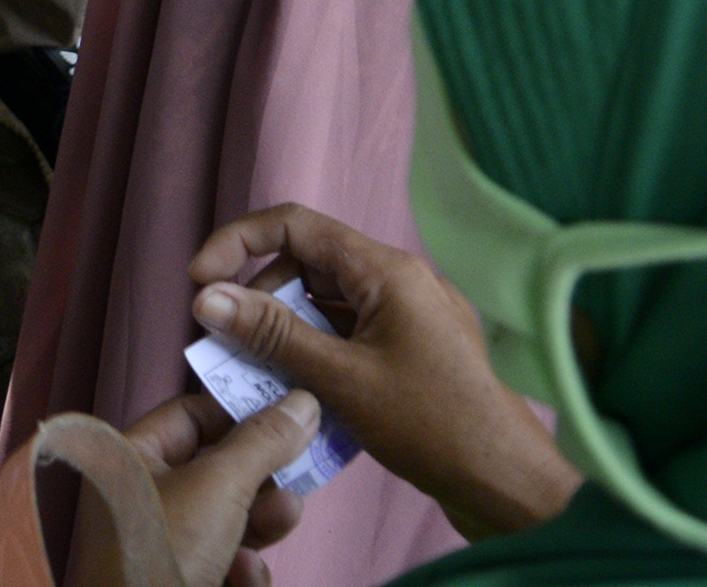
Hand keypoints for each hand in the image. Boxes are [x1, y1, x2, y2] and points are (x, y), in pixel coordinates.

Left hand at [65, 392, 317, 586]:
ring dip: (261, 524)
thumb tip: (303, 401)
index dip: (241, 413)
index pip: (191, 414)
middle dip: (262, 477)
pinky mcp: (182, 580)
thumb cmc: (167, 548)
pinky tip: (246, 575)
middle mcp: (142, 494)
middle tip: (299, 476)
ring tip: (284, 518)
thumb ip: (263, 442)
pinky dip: (242, 570)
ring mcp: (163, 543)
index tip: (293, 419)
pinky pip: (224, 564)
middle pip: (218, 469)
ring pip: (229, 520)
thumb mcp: (219, 485)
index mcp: (130, 455)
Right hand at [187, 204, 580, 542]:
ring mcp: (412, 316)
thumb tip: (208, 297)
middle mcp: (401, 280)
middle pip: (309, 264)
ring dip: (287, 330)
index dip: (238, 243)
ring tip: (256, 372)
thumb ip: (272, 334)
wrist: (506, 482)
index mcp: (387, 270)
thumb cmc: (432, 425)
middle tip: (226, 342)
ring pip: (329, 303)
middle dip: (260, 296)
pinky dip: (317, 352)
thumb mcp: (341, 379)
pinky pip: (352, 333)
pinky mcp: (416, 351)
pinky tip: (299, 391)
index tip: (200, 283)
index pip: (295, 225)